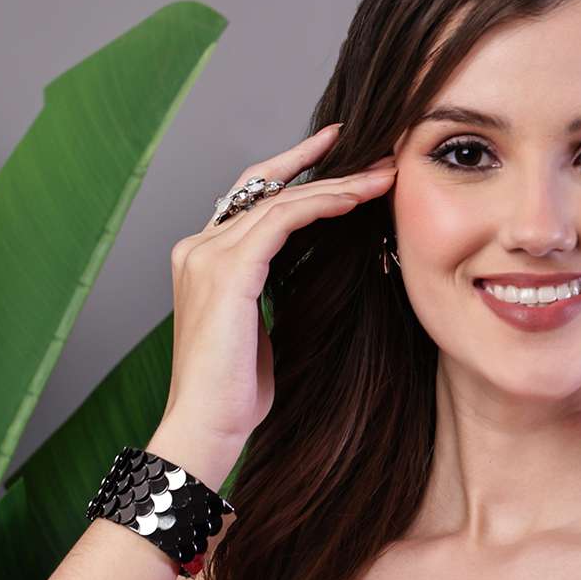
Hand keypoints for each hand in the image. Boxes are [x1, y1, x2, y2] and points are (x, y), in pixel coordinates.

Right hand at [163, 123, 395, 444]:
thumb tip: (304, 279)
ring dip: (337, 184)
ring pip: (280, 200)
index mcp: (202, 259)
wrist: (206, 425)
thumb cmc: (234, 394)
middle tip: (375, 155)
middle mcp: (197, 247)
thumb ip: (266, 294)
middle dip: (324, 167)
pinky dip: (321, 204)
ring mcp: (206, 255)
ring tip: (382, 176)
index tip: (337, 153)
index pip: (250, 198)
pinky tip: (354, 200)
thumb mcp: (256, 331)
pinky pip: (280, 220)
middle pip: (267, 187)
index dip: (294, 169)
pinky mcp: (226, 271)